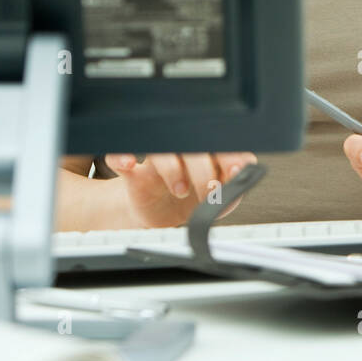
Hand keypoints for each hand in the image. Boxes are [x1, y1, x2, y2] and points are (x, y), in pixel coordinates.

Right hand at [104, 151, 256, 227]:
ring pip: (161, 150)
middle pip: (192, 146)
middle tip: (208, 189)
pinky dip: (121, 157)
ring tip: (180, 191)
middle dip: (203, 169)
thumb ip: (232, 188)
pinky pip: (119, 156)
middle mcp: (182, 152)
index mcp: (206, 154)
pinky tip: (129, 164)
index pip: (220, 144)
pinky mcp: (133, 172)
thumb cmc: (191, 201)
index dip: (229, 156)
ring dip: (172, 169)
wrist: (160, 215)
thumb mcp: (217, 201)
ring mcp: (157, 161)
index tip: (235, 170)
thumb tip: (242, 174)